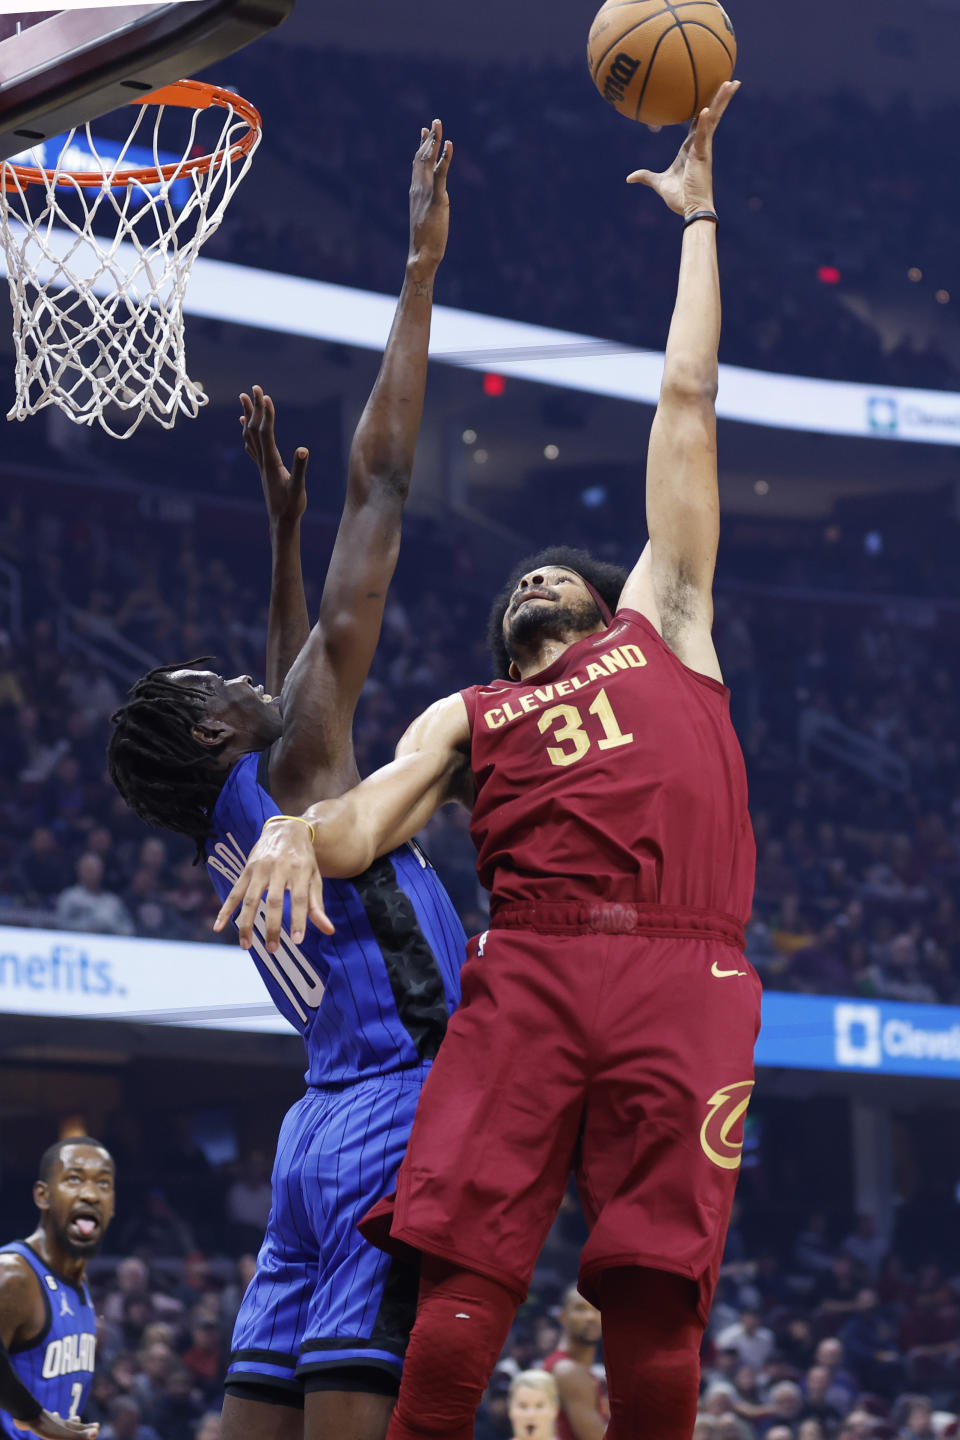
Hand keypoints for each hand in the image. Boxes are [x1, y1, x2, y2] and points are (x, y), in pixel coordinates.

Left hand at [15, 1412, 98, 1439]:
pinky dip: (48, 1419)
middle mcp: (60, 1422)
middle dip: (77, 1423)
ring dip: (63, 1420)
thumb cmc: (47, 1427)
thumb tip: (96, 1432)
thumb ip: (80, 1435)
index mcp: (67, 1426)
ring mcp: (49, 1421)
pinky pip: (45, 1421)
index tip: (97, 1426)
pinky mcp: (38, 1422)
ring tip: (63, 1416)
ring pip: (59, 1421)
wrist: (29, 1415)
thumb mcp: (65, 1434)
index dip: (89, 1428)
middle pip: (71, 1423)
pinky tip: (44, 1418)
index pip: (80, 1428)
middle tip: (79, 1418)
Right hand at [213, 818, 333, 951]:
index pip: (299, 898)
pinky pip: (234, 892)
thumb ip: (317, 905)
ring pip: (250, 899)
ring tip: (246, 946)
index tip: (297, 940)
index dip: (298, 919)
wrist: (285, 829)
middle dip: (272, 926)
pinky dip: (225, 909)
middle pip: (274, 901)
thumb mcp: (314, 878)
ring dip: (246, 924)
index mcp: (300, 870)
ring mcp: (260, 869)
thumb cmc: (303, 859)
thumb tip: (329, 931)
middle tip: (273, 949)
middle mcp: (279, 869)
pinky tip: (218, 926)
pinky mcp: (246, 869)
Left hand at [240, 385, 307, 529]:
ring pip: (250, 435)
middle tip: (254, 388)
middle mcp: (262, 460)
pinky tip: (244, 425)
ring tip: (244, 399)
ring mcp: (261, 464)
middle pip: (255, 429)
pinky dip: (247, 432)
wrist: (281, 522)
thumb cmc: (292, 506)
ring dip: (248, 416)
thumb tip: (303, 449)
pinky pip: (251, 446)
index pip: (266, 432)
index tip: (265, 396)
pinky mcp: (263, 469)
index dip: (265, 413)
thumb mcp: (299, 488)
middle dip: (254, 407)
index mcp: (271, 462)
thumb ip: (300, 468)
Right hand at [408, 119, 452, 278]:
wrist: (421, 255)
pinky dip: (445, 158)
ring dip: (435, 141)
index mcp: (416, 192)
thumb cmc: (424, 243)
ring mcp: (426, 193)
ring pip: (429, 160)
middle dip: (429, 138)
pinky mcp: (437, 199)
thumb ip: (428, 207)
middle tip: (435, 121)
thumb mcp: (425, 219)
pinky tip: (449, 145)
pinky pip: (442, 174)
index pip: (418, 164)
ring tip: (438, 124)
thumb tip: (432, 205)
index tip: (425, 132)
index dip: (422, 147)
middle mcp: (418, 188)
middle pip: (422, 157)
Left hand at [627, 80, 738, 216]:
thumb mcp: (658, 183)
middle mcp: (700, 144)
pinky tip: (706, 108)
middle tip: (731, 80)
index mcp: (691, 147)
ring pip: (713, 119)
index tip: (712, 93)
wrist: (689, 210)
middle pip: (712, 115)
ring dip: (721, 101)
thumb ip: (645, 177)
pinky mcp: (701, 156)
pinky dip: (704, 122)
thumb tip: (630, 177)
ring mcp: (703, 148)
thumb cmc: (678, 198)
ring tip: (731, 83)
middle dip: (721, 98)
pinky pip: (702, 135)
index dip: (706, 107)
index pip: (700, 122)